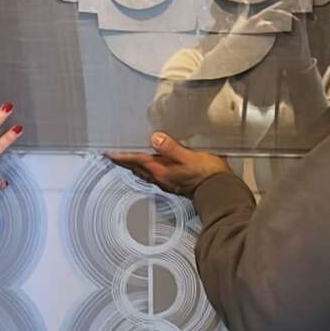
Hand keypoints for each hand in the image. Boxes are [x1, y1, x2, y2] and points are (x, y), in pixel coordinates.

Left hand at [108, 131, 230, 196]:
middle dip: (124, 162)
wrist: (220, 192)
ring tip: (127, 160)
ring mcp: (168, 182)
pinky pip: (154, 176)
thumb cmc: (207, 174)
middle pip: (137, 168)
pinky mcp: (175, 184)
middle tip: (113, 155)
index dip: (122, 156)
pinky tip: (151, 167)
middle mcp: (161, 178)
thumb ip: (171, 148)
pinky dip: (146, 169)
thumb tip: (155, 138)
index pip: (137, 161)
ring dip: (134, 166)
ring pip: (144, 173)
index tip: (109, 153)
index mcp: (162, 170)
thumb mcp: (189, 157)